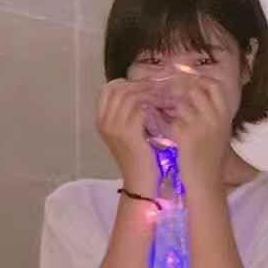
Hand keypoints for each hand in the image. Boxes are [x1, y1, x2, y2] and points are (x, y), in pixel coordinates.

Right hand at [97, 80, 158, 194]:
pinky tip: (166, 105)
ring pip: (130, 94)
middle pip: (118, 87)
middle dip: (140, 84)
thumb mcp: (131, 134)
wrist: (142, 184)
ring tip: (166, 93)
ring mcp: (114, 127)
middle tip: (160, 85)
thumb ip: (131, 114)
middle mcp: (104, 121)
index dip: (128, 83)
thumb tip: (145, 93)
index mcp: (102, 120)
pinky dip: (154, 103)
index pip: (109, 88)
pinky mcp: (128, 132)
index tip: (147, 85)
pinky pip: (140, 106)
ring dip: (150, 91)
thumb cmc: (141, 160)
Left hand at [170, 73, 234, 188]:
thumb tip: (194, 93)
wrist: (205, 184)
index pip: (214, 86)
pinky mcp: (185, 136)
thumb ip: (211, 114)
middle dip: (179, 89)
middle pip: (195, 89)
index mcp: (224, 117)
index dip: (199, 79)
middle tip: (168, 91)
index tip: (186, 80)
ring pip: (180, 104)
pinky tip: (161, 129)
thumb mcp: (219, 134)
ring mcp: (200, 126)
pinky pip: (170, 120)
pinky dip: (165, 123)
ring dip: (170, 107)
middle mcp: (214, 118)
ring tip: (163, 112)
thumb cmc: (210, 161)